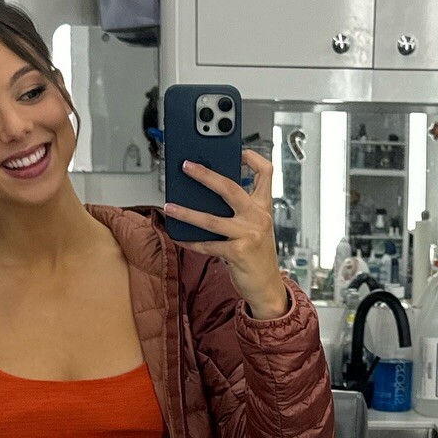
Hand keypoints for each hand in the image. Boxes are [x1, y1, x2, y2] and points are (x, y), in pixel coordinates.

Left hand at [166, 149, 289, 319]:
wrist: (267, 286)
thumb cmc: (257, 255)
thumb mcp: (254, 228)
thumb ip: (237, 211)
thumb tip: (204, 197)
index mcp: (263, 207)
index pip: (266, 173)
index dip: (253, 158)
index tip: (238, 151)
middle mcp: (258, 217)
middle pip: (230, 187)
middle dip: (205, 175)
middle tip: (187, 166)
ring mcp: (249, 234)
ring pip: (211, 218)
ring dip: (186, 212)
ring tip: (170, 206)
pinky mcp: (238, 252)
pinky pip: (208, 244)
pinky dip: (191, 241)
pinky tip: (180, 236)